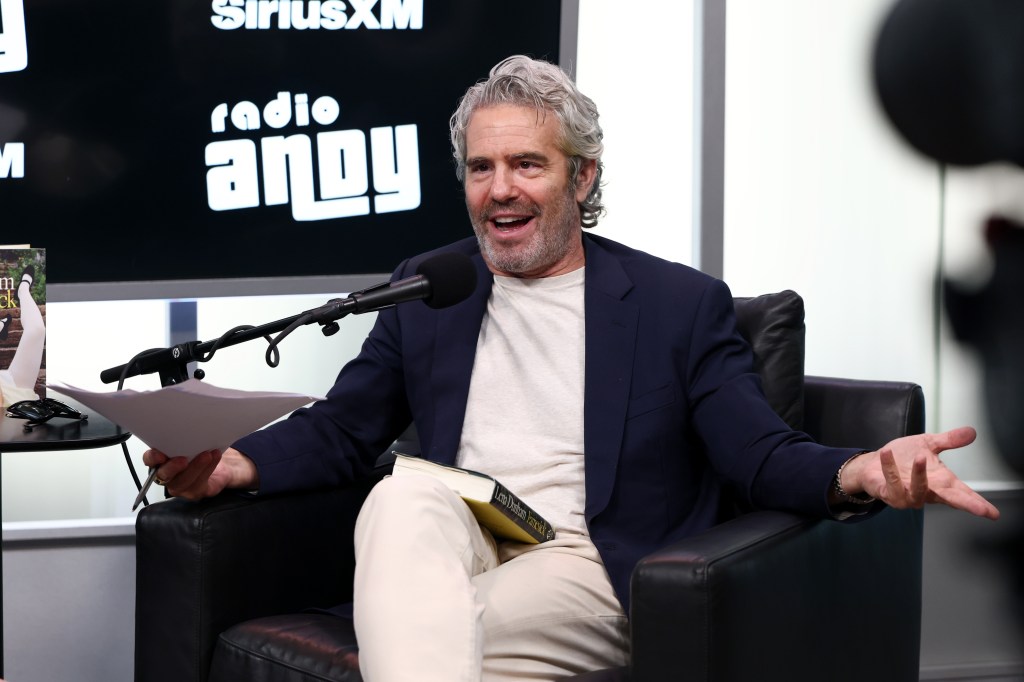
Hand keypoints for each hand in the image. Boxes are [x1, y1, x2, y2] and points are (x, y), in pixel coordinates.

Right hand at [141, 447, 257, 500]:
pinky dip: (208, 468)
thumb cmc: (202, 451)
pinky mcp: (196, 491)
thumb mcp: (191, 440)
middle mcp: (169, 475)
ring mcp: (181, 486)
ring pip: (183, 481)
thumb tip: (183, 425)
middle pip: (163, 475)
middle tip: (183, 459)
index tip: (159, 453)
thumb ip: (182, 437)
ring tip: (206, 455)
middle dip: (172, 467)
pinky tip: (214, 457)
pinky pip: (200, 483)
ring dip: (195, 467)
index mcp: (162, 461)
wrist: (224, 465)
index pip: (150, 460)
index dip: (152, 458)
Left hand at [841, 426, 999, 519]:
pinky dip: (890, 467)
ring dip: (920, 475)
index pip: (962, 494)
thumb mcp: (928, 445)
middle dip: (966, 504)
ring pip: (919, 491)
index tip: (993, 513)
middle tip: (981, 510)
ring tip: (921, 457)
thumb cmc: (902, 459)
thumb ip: (949, 441)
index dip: (978, 503)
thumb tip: (971, 432)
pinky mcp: (890, 495)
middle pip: (950, 500)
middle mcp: (927, 492)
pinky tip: (887, 453)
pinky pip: (892, 483)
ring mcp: (908, 496)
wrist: (873, 463)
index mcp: (939, 482)